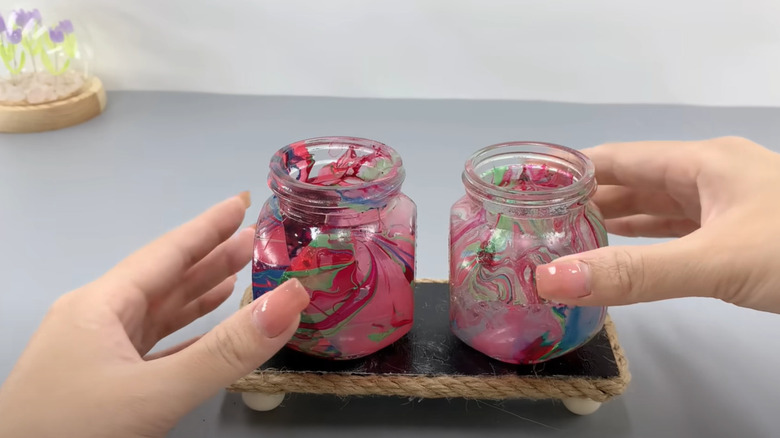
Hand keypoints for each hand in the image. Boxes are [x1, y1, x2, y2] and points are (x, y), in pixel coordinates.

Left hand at [0, 193, 309, 437]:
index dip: (208, 226)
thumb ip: (226, 350)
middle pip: (166, 279)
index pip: (166, 253)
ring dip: (202, 294)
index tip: (244, 202)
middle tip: (260, 239)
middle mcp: (97, 320)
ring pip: (160, 314)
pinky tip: (209, 332)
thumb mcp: (155, 391)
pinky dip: (187, 336)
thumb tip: (292, 299)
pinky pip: (154, 347)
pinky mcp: (102, 385)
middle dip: (213, 258)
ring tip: (244, 275)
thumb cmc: (76, 431)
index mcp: (101, 305)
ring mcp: (96, 354)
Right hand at [536, 137, 779, 313]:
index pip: (619, 159)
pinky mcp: (742, 238)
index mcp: (704, 162)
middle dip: (587, 202)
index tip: (527, 191)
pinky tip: (624, 254)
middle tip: (537, 225)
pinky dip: (648, 245)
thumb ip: (635, 273)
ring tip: (566, 241)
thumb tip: (550, 279)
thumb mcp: (715, 260)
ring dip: (616, 224)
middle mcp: (713, 177)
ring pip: (659, 210)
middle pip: (636, 184)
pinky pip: (681, 234)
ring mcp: (731, 207)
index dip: (572, 171)